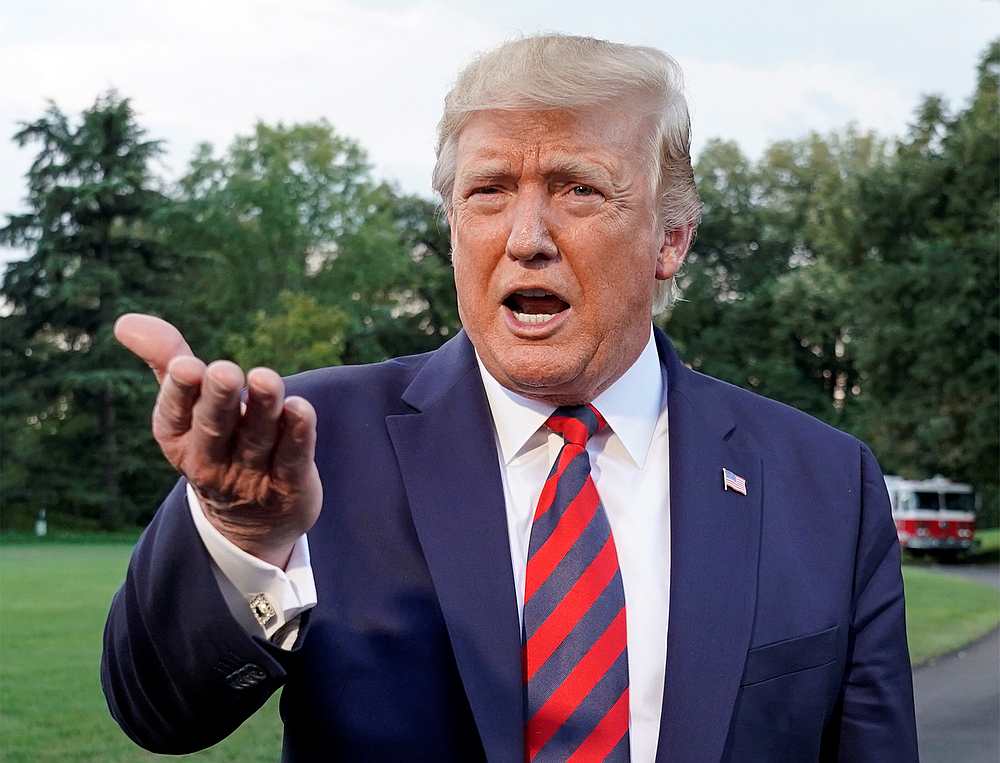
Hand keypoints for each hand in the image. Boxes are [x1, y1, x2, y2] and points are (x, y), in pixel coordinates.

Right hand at [114, 313, 321, 567]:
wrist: (253, 520)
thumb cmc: (216, 441)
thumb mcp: (187, 406)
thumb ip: (164, 360)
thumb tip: (124, 322)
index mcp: (179, 439)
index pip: (174, 415)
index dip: (180, 391)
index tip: (186, 365)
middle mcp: (211, 461)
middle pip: (214, 428)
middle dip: (219, 399)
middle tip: (224, 371)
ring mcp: (250, 476)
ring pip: (257, 439)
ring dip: (263, 407)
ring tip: (266, 378)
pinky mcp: (289, 486)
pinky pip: (292, 459)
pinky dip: (297, 435)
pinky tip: (301, 409)